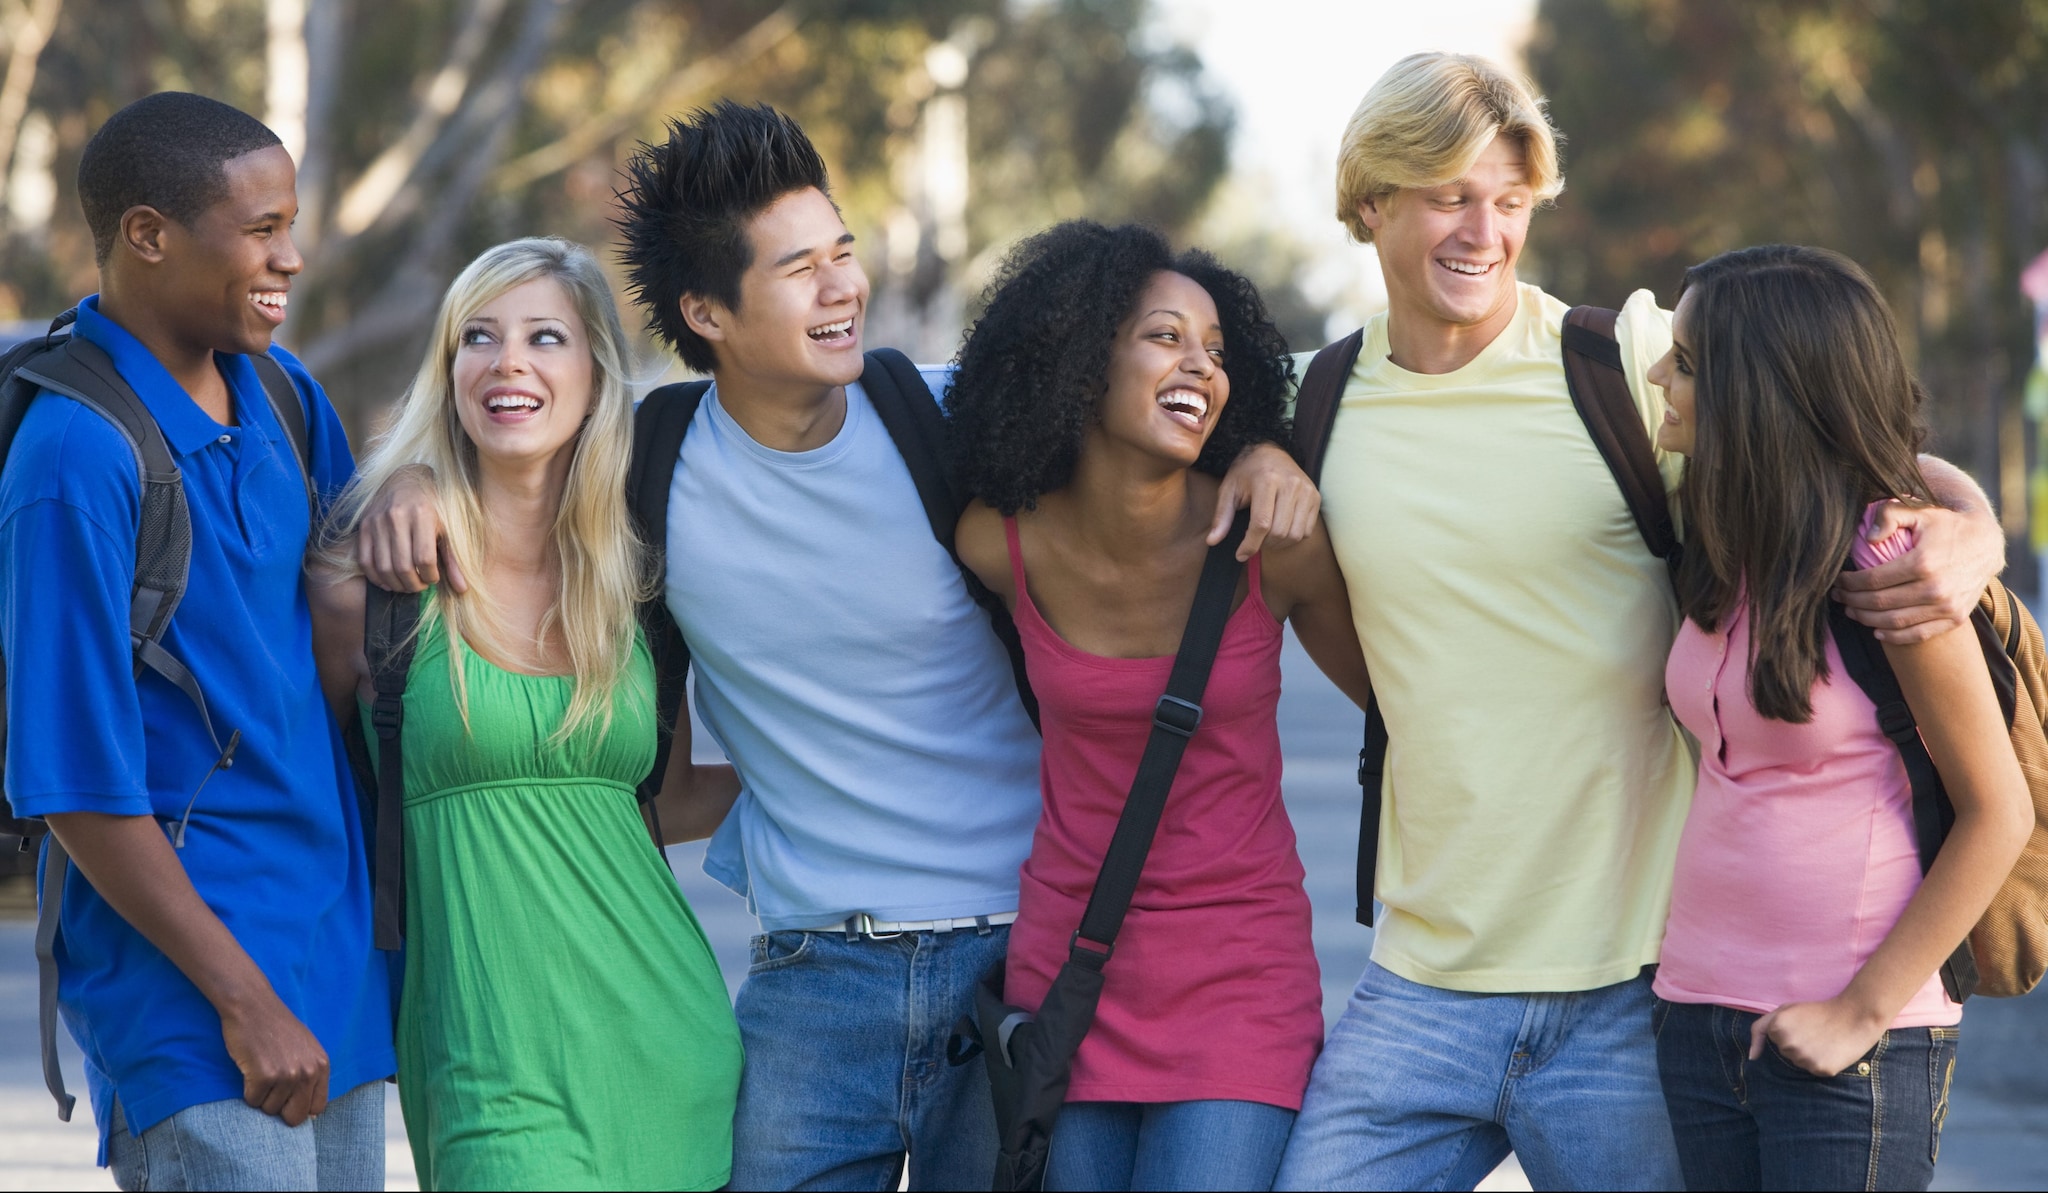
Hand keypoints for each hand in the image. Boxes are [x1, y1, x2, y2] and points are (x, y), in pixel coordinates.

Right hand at [219, 994, 330, 1124]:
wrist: (253, 1006)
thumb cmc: (277, 1028)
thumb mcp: (307, 1049)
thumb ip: (312, 1076)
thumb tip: (312, 1114)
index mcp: (322, 1066)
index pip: (317, 1108)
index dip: (299, 1108)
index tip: (288, 1101)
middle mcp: (308, 1072)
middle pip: (295, 1117)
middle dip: (280, 1110)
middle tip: (271, 1090)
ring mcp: (287, 1075)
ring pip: (270, 1109)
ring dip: (261, 1096)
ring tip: (260, 1071)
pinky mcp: (263, 1075)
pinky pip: (253, 1101)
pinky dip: (248, 1091)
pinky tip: (250, 1070)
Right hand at [356, 464, 463, 592]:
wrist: (406, 479)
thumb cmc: (433, 507)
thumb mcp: (447, 529)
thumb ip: (454, 559)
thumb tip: (462, 590)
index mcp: (422, 515)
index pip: (425, 559)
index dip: (430, 576)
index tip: (433, 579)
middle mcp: (397, 517)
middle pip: (403, 566)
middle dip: (413, 584)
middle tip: (419, 586)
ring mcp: (377, 521)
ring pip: (384, 567)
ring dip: (396, 584)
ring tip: (406, 585)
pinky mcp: (364, 525)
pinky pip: (365, 560)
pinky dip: (376, 577)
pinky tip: (388, 581)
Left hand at [1211, 442, 1320, 560]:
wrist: (1270, 451)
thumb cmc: (1246, 472)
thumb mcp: (1229, 490)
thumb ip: (1222, 516)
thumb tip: (1212, 541)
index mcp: (1267, 480)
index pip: (1262, 523)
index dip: (1251, 544)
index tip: (1240, 554)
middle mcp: (1290, 484)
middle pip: (1279, 532)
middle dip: (1263, 544)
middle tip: (1254, 540)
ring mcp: (1306, 491)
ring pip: (1295, 535)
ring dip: (1279, 544)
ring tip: (1266, 536)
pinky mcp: (1316, 497)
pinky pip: (1306, 530)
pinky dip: (1293, 537)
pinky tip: (1281, 528)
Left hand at [1749, 998, 1883, 1077]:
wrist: (1854, 1016)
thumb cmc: (1817, 1012)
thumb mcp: (1785, 1010)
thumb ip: (1760, 1029)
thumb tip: (1751, 1057)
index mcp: (1776, 1027)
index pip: (1774, 1039)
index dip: (1789, 1031)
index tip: (1802, 1025)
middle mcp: (1787, 1044)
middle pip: (1785, 1052)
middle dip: (1797, 1043)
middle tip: (1815, 1031)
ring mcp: (1803, 1058)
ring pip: (1799, 1062)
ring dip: (1809, 1054)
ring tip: (1824, 1040)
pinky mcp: (1820, 1069)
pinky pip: (1814, 1070)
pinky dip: (1822, 1063)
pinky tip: (1831, 1050)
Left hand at [1831, 502, 2001, 643]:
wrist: (1987, 543)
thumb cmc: (1946, 525)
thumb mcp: (1920, 511)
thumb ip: (1890, 515)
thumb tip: (1869, 538)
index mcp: (1922, 562)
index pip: (1873, 580)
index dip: (1850, 582)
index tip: (1839, 580)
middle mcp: (1935, 588)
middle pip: (1879, 603)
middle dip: (1852, 600)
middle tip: (1839, 596)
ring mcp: (1947, 606)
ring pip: (1894, 622)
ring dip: (1866, 619)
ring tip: (1852, 610)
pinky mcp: (1955, 617)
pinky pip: (1918, 634)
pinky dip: (1894, 636)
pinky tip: (1877, 630)